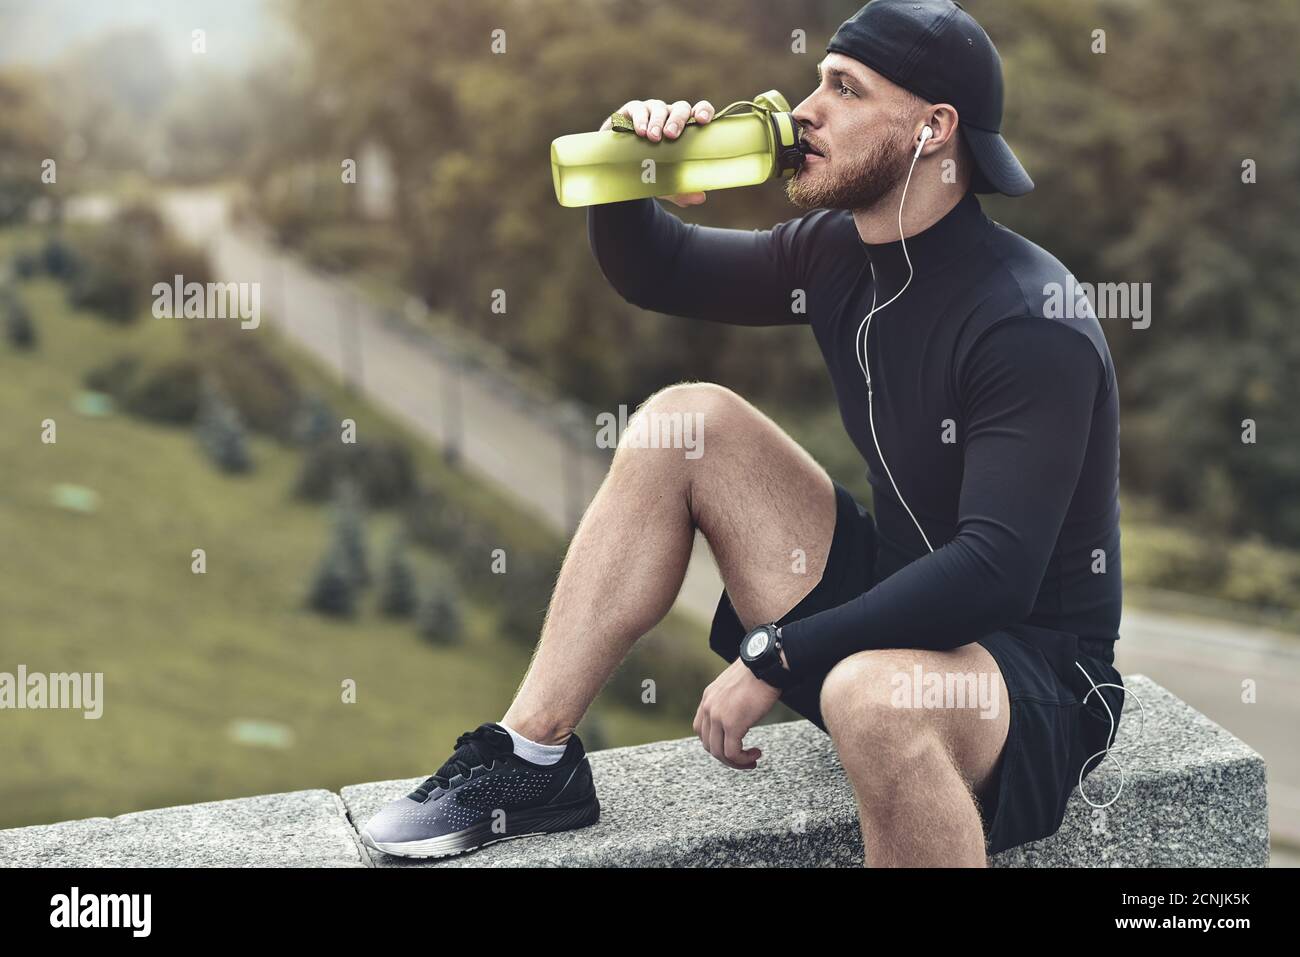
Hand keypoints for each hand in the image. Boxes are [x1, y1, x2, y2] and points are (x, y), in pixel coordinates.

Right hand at [599, 98, 714, 206]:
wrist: (619, 168)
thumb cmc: (649, 170)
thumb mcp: (666, 183)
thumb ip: (682, 190)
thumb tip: (700, 197)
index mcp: (685, 127)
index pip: (700, 110)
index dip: (703, 111)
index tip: (702, 121)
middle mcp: (670, 115)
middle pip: (680, 108)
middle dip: (677, 120)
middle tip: (671, 135)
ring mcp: (651, 111)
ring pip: (658, 108)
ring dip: (657, 121)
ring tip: (653, 138)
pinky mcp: (631, 112)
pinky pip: (637, 109)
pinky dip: (639, 119)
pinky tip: (639, 132)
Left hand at [693, 657, 781, 769]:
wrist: (766, 664)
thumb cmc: (758, 673)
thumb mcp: (735, 687)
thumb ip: (729, 702)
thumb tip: (738, 715)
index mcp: (708, 698)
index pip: (701, 729)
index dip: (715, 742)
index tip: (732, 746)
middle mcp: (709, 707)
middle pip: (708, 744)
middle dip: (726, 756)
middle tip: (743, 758)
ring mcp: (718, 716)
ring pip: (719, 753)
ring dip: (736, 761)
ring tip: (751, 759)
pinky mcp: (732, 724)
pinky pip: (732, 753)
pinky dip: (743, 759)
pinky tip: (756, 754)